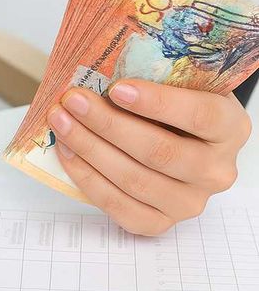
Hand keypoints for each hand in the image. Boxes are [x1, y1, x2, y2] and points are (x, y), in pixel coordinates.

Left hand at [46, 79, 251, 234]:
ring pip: (134, 180)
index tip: (116, 88)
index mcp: (230, 128)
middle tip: (73, 101)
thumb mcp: (181, 86)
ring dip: (89, 149)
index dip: (157, 103)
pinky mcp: (160, 223)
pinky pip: (118, 206)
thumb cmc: (175, 108)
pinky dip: (87, 178)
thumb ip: (158, 78)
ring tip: (61, 122)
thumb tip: (103, 68)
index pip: (199, 116)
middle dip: (107, 124)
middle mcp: (216, 171)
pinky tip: (67, 152)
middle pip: (159, 152)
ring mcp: (189, 202)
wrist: (181, 144)